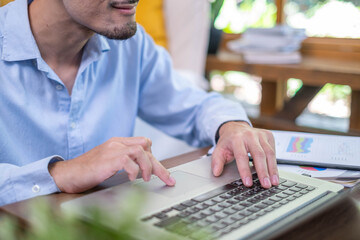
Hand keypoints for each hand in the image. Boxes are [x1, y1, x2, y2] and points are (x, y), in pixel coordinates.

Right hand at [49, 137, 175, 192]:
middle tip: (168, 179)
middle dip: (159, 165)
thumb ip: (125, 160)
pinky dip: (134, 171)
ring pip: (141, 151)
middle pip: (146, 147)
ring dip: (148, 167)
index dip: (154, 157)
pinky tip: (132, 179)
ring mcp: (112, 149)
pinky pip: (128, 161)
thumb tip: (143, 168)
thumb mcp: (110, 162)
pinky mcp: (108, 159)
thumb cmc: (88, 170)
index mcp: (118, 142)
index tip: (162, 172)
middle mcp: (117, 143)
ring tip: (146, 179)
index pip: (144, 143)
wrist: (67, 174)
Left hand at [211, 121, 277, 188]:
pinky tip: (274, 173)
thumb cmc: (228, 141)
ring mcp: (260, 134)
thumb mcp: (219, 150)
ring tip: (274, 182)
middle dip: (263, 172)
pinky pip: (273, 150)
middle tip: (265, 185)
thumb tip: (216, 173)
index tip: (248, 183)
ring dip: (272, 169)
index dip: (245, 170)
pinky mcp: (268, 135)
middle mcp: (250, 135)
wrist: (235, 127)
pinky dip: (274, 163)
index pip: (242, 156)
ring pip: (269, 153)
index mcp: (236, 139)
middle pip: (259, 154)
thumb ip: (217, 161)